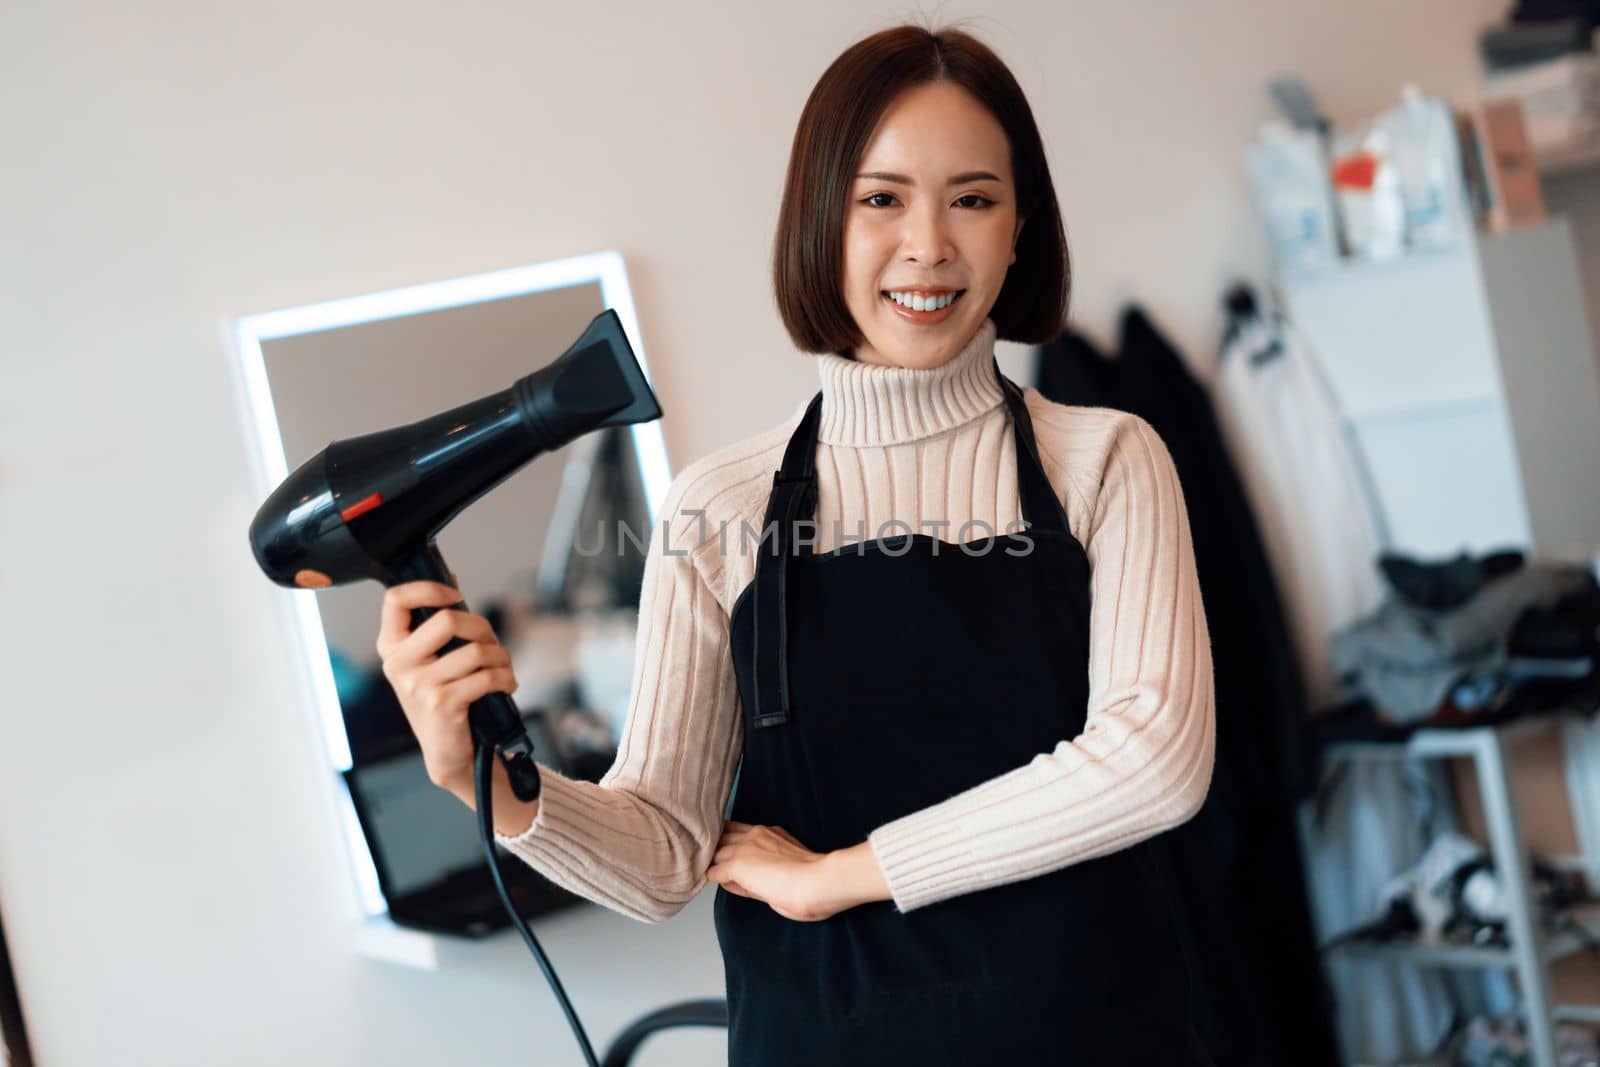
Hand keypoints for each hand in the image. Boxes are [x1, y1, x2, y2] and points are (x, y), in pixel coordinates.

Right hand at [375, 580, 518, 800]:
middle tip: (492, 644)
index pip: (396, 599)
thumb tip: (451, 579)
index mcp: (391, 647)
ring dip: (501, 658)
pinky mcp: (442, 703)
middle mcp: (398, 664)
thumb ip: (436, 626)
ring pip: (476, 650)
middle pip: (447, 619)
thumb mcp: (432, 661)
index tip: (455, 595)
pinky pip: (486, 676)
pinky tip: (505, 684)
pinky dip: (506, 678)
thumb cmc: (444, 700)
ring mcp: (418, 685)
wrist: (449, 753)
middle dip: (483, 628)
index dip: (429, 588)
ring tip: (502, 669)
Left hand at [706, 822, 891, 921]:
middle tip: (714, 863)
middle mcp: (756, 834)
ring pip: (716, 851)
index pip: (740, 832)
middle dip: (718, 849)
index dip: (732, 844)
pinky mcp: (737, 864)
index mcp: (770, 833)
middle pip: (724, 836)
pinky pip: (714, 870)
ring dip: (714, 862)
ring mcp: (745, 848)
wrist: (818, 881)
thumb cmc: (814, 881)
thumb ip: (767, 869)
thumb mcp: (788, 866)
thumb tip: (751, 879)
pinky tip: (713, 882)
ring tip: (710, 873)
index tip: (729, 856)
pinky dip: (713, 877)